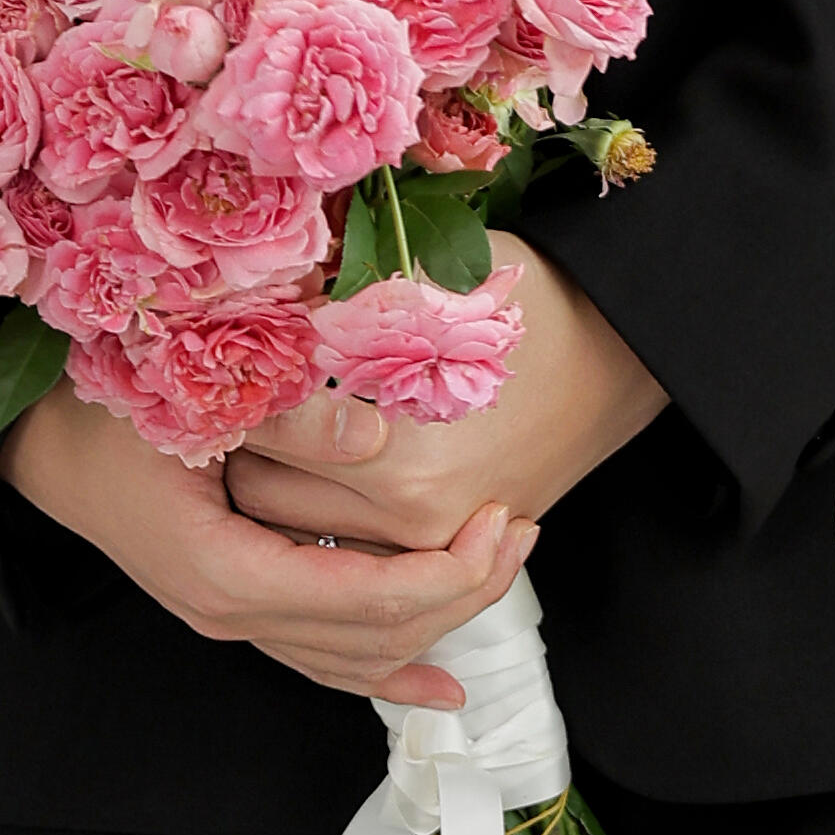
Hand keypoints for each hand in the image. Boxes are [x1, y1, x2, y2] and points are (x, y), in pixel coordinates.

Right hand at [0, 381, 537, 712]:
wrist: (38, 442)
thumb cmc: (108, 409)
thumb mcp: (193, 393)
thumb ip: (285, 413)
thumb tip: (376, 436)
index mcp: (230, 572)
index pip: (375, 601)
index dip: (455, 570)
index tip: (507, 517)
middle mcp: (233, 613)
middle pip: (378, 638)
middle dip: (465, 591)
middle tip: (523, 528)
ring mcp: (231, 618)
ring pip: (356, 658)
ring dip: (437, 623)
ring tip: (503, 565)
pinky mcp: (236, 605)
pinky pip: (323, 655)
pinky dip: (385, 665)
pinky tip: (435, 680)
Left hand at [224, 237, 665, 563]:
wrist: (625, 358)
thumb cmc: (535, 306)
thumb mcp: (433, 285)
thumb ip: (335, 302)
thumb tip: (238, 296)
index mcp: (399, 459)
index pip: (262, 435)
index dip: (229, 388)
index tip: (209, 355)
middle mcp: (408, 520)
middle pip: (259, 493)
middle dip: (237, 439)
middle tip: (222, 388)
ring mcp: (426, 545)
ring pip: (290, 530)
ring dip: (269, 480)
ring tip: (264, 423)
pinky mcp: (440, 550)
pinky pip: (337, 547)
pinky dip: (314, 514)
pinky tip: (313, 462)